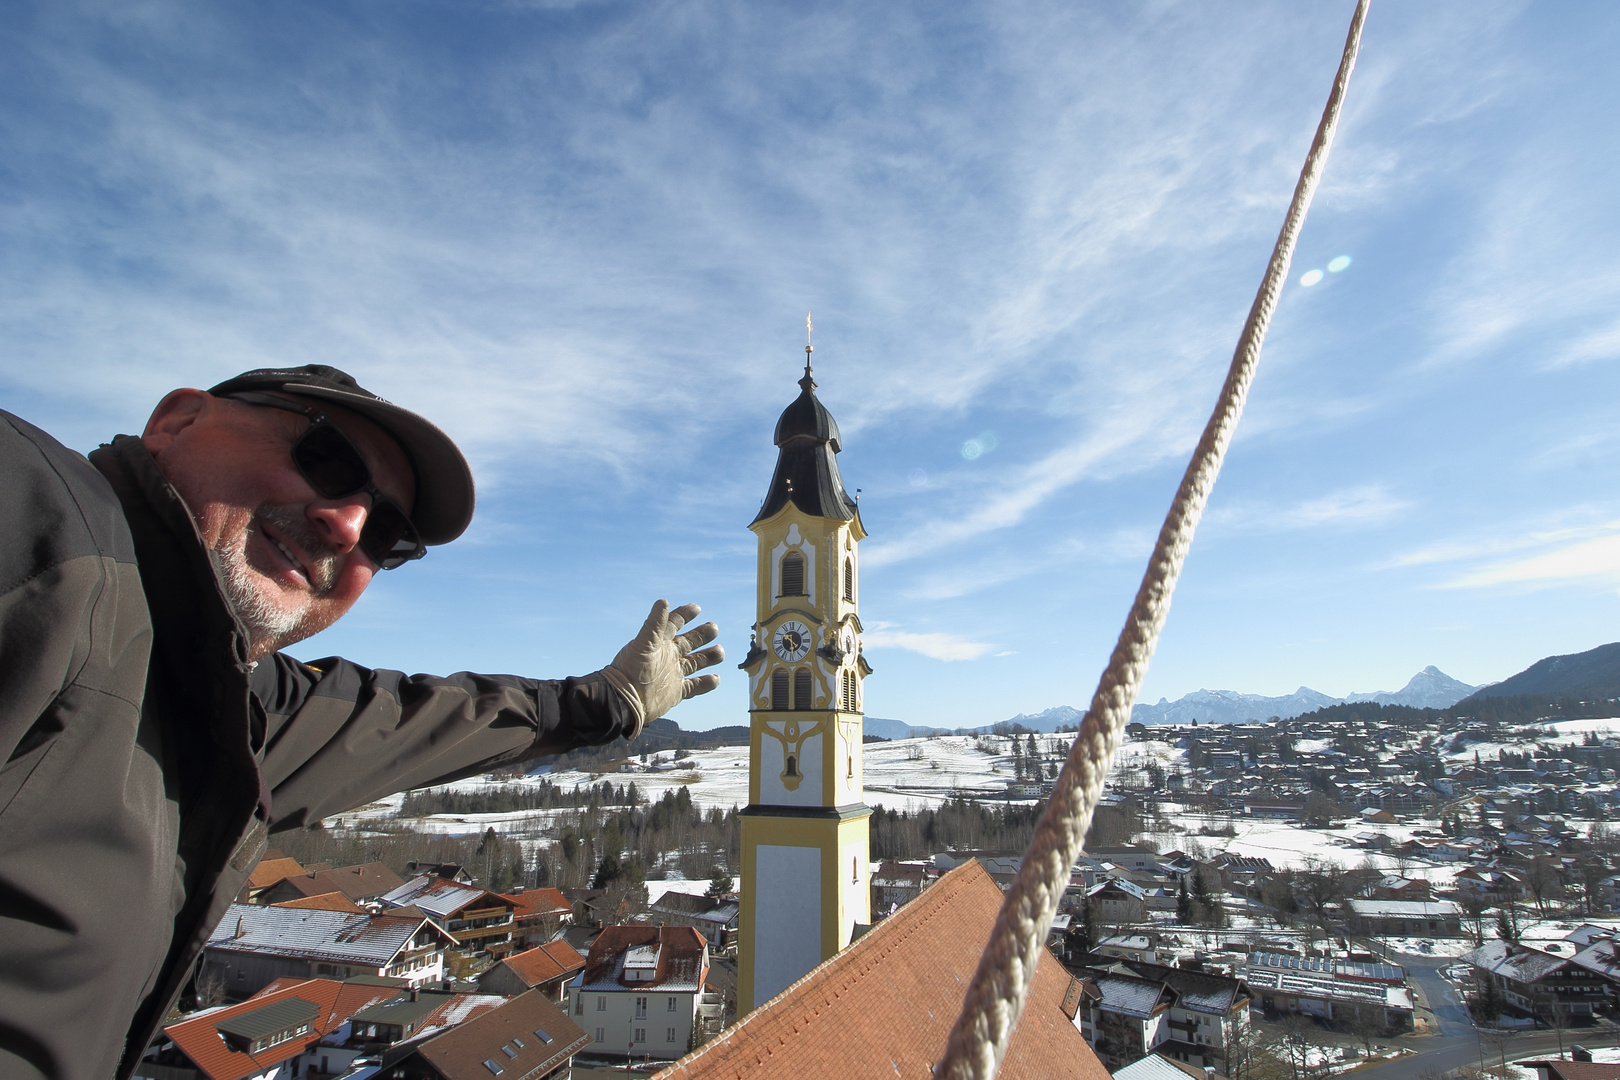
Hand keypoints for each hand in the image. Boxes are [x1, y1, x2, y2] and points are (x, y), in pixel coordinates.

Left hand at [601, 600, 723, 736]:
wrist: (624, 701)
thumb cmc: (630, 671)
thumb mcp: (643, 644)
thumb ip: (655, 624)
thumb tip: (664, 601)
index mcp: (660, 643)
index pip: (674, 624)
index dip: (685, 614)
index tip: (697, 608)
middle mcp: (668, 657)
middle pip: (689, 642)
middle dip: (703, 635)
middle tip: (714, 627)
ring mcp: (673, 674)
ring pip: (695, 662)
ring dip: (708, 657)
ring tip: (720, 651)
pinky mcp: (676, 692)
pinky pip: (695, 686)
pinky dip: (706, 683)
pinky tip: (716, 678)